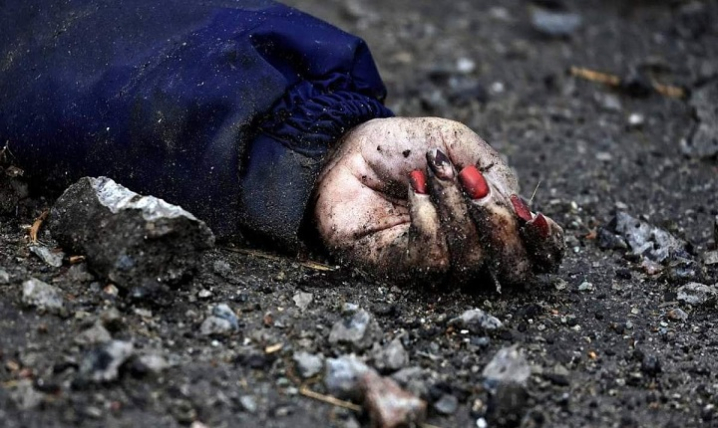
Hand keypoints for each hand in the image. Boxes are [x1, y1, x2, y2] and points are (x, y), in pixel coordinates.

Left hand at [313, 117, 563, 286]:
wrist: (345, 147)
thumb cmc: (401, 148)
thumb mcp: (457, 142)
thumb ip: (495, 171)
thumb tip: (522, 210)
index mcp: (488, 222)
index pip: (533, 253)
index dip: (545, 245)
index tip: (537, 219)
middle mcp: (466, 249)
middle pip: (511, 269)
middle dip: (502, 227)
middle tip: (478, 186)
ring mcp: (432, 263)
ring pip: (470, 260)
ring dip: (457, 208)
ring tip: (434, 172)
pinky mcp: (398, 268)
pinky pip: (431, 256)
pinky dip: (428, 216)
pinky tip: (413, 189)